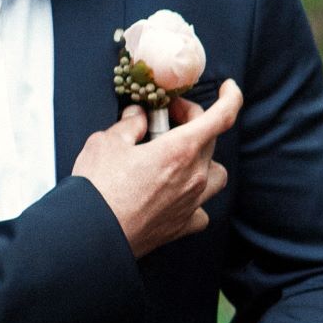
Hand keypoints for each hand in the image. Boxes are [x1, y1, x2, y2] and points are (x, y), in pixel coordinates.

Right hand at [72, 80, 241, 257]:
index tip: (228, 88)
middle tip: (164, 120)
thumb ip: (129, 125)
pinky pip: (202, 208)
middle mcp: (194, 176)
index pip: (221, 116)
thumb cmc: (98, 188)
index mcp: (180, 150)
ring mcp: (192, 203)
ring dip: (202, 160)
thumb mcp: (106, 142)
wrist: (92, 234)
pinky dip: (194, 197)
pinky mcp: (183, 225)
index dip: (230, 97)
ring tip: (176, 157)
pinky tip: (175, 193)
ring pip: (215, 174)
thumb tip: (137, 116)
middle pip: (210, 141)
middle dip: (191, 123)